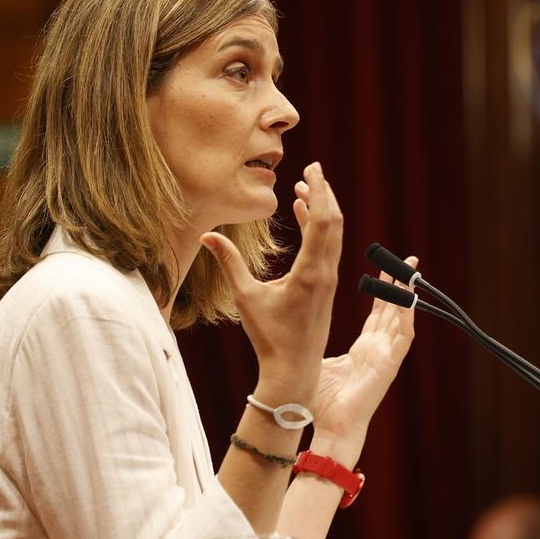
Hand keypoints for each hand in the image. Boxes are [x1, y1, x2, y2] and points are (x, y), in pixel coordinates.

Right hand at [201, 162, 341, 399]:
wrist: (294, 370)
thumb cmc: (269, 337)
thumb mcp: (245, 297)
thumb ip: (228, 263)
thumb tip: (206, 235)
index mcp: (310, 272)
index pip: (322, 220)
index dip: (319, 191)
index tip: (312, 168)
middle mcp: (325, 273)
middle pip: (334, 221)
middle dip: (324, 193)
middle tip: (312, 170)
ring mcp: (329, 280)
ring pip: (333, 235)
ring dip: (322, 209)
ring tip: (304, 189)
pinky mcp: (327, 287)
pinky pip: (327, 248)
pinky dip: (319, 228)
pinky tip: (304, 215)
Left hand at [308, 256, 417, 444]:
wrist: (331, 427)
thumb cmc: (323, 403)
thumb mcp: (320, 363)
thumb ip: (318, 345)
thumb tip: (303, 332)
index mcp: (363, 348)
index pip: (377, 313)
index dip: (382, 291)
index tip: (384, 269)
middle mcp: (378, 349)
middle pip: (393, 310)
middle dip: (400, 285)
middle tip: (406, 261)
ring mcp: (386, 357)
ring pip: (402, 319)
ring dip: (407, 296)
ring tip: (411, 272)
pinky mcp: (390, 366)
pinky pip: (404, 337)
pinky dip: (407, 318)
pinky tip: (408, 300)